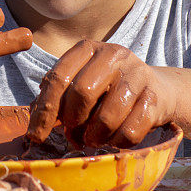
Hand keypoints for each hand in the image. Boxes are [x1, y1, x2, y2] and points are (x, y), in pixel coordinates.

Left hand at [26, 41, 174, 147]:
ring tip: (93, 139)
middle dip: (73, 121)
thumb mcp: (80, 83)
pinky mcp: (155, 97)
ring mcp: (137, 73)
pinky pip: (131, 131)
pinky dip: (118, 142)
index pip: (58, 77)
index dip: (45, 109)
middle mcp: (113, 54)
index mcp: (87, 49)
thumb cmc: (107, 90)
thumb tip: (34, 123)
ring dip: (96, 136)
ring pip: (108, 115)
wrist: (157, 90)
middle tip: (73, 135)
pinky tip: (115, 139)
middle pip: (82, 92)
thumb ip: (56, 97)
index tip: (36, 135)